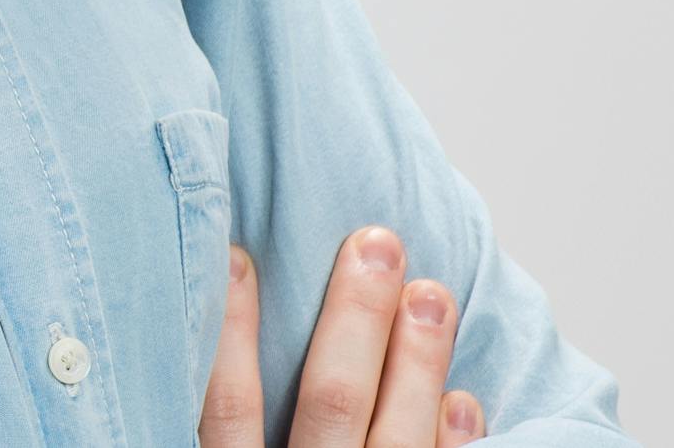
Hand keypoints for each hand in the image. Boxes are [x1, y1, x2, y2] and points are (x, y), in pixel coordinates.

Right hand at [201, 228, 485, 447]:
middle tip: (376, 245)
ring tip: (432, 293)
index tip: (237, 255)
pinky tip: (461, 398)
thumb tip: (212, 325)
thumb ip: (228, 428)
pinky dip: (453, 440)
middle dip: (356, 318)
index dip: (231, 328)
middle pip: (332, 400)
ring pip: (397, 437)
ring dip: (419, 361)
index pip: (230, 404)